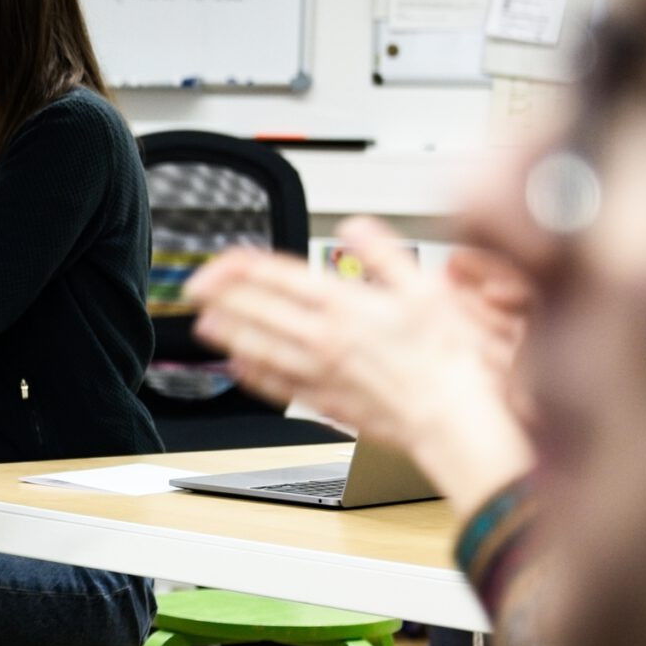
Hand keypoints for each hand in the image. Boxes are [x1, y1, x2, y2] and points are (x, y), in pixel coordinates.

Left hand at [188, 219, 532, 516]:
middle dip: (222, 296)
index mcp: (345, 306)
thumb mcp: (426, 287)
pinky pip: (277, 386)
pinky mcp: (325, 402)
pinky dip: (253, 376)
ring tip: (205, 324)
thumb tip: (356, 228)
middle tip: (196, 287)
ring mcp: (320, 373)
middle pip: (259, 311)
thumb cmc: (447, 357)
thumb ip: (385, 253)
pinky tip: (239, 369)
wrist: (450, 417)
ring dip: (229, 334)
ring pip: (260, 349)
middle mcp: (324, 339)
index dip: (244, 266)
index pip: (280, 278)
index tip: (222, 259)